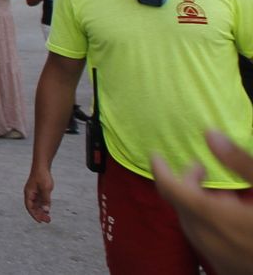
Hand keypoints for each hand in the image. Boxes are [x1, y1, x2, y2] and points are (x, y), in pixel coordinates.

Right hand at [24, 165, 53, 222]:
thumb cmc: (42, 176)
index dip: (34, 215)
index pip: (30, 207)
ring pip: (37, 205)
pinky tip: (48, 210)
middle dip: (39, 215)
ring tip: (49, 218)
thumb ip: (46, 200)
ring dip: (42, 211)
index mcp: (29, 193)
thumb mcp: (46, 189)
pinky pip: (40, 201)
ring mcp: (34, 192)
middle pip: (33, 207)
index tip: (40, 221)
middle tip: (48, 221)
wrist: (42, 166)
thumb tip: (46, 211)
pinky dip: (43, 206)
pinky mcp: (38, 191)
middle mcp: (30, 194)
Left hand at [152, 131, 252, 272]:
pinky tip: (229, 217)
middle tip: (202, 168)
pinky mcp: (225, 268)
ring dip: (195, 204)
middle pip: (180, 205)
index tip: (156, 154)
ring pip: (190, 225)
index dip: (159, 169)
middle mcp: (209, 239)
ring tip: (220, 193)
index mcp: (216, 216)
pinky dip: (206, 223)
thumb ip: (239, 162)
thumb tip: (210, 135)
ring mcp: (216, 258)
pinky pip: (204, 241)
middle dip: (185, 183)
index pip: (171, 190)